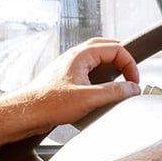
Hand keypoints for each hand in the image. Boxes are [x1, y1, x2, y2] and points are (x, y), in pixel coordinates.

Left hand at [14, 38, 140, 129]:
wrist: (27, 113)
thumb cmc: (49, 104)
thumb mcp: (89, 98)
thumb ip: (114, 92)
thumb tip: (133, 88)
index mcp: (81, 55)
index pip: (116, 49)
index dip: (130, 64)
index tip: (134, 82)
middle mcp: (76, 56)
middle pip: (108, 47)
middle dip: (123, 60)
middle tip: (132, 75)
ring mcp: (71, 65)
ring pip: (98, 57)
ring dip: (113, 66)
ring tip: (122, 79)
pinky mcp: (68, 76)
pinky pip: (90, 68)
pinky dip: (102, 74)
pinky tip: (103, 88)